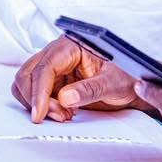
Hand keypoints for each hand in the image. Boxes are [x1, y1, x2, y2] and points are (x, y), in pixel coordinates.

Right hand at [11, 36, 145, 123]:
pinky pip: (36, 95)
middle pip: (28, 73)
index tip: (39, 113)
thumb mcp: (114, 83)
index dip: (39, 91)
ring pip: (27, 84)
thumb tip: (66, 98)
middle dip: (36, 98)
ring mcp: (55, 68)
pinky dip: (43, 107)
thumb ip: (91, 89)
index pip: (46, 66)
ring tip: (64, 115)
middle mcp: (58, 54)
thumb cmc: (127, 76)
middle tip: (59, 116)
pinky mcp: (54, 82)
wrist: (134, 86)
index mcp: (72, 45)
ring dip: (38, 104)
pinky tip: (63, 113)